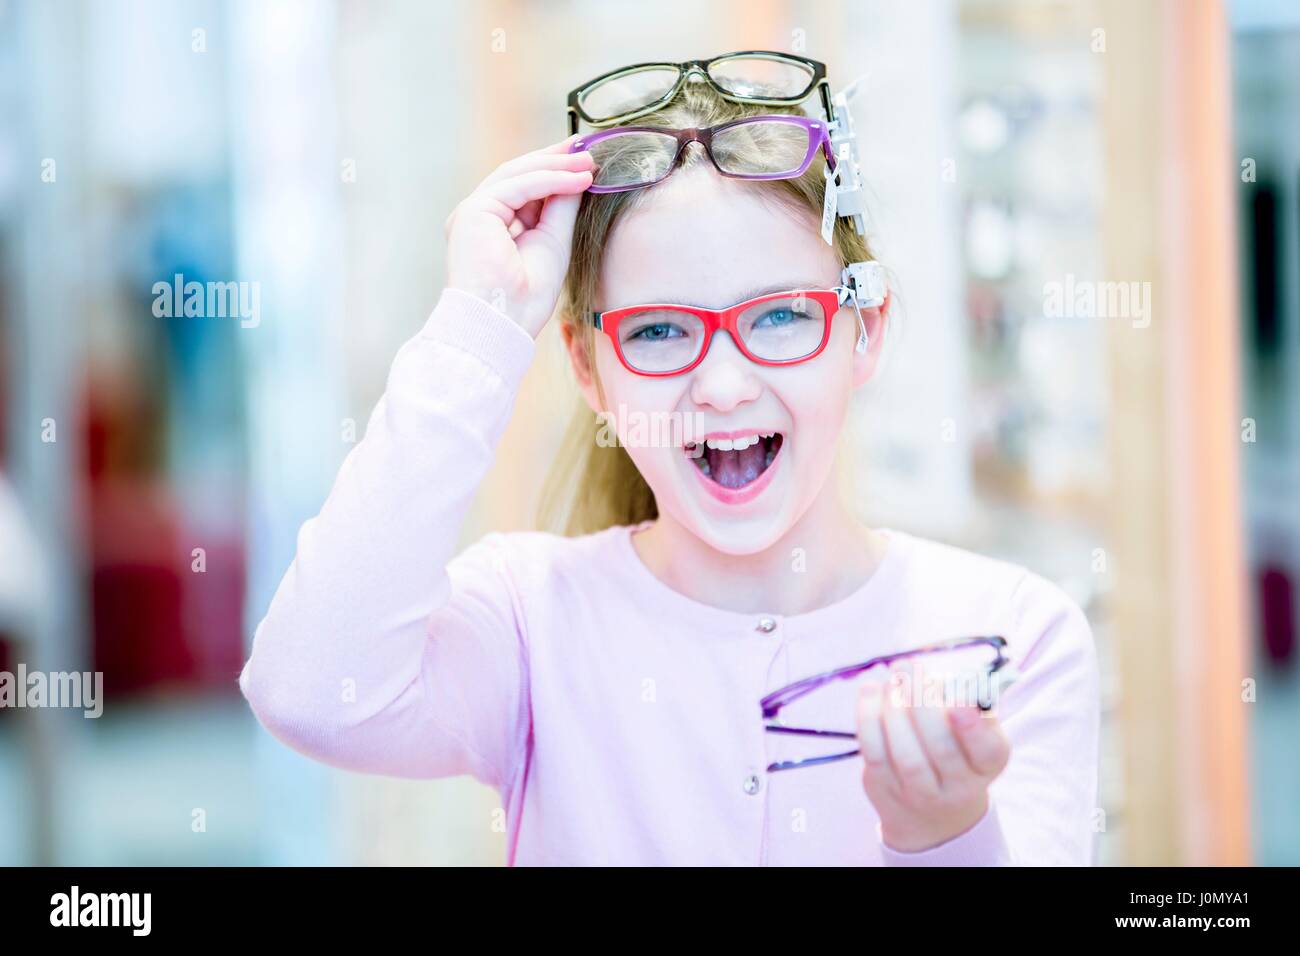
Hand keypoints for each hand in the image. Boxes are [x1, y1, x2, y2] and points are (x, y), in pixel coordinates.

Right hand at [444, 134, 595, 337]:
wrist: (503, 324)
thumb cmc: (525, 299)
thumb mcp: (553, 243)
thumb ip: (561, 208)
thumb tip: (578, 176)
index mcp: (492, 227)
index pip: (523, 189)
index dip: (553, 172)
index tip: (583, 162)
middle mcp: (478, 217)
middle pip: (518, 176)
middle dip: (555, 161)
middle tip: (588, 151)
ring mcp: (472, 213)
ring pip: (517, 175)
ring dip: (556, 166)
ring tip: (589, 163)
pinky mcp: (474, 211)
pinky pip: (518, 186)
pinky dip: (550, 179)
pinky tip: (578, 178)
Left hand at [856, 660, 1010, 851]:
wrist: (930, 811)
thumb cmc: (955, 751)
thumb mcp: (972, 731)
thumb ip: (964, 701)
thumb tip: (938, 676)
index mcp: (987, 764)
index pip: (988, 751)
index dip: (972, 728)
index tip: (957, 700)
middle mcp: (958, 786)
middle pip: (942, 749)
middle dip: (922, 703)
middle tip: (908, 666)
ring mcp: (920, 793)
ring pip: (906, 754)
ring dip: (894, 709)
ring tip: (891, 678)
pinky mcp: (885, 788)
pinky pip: (874, 753)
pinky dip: (868, 717)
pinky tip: (870, 690)